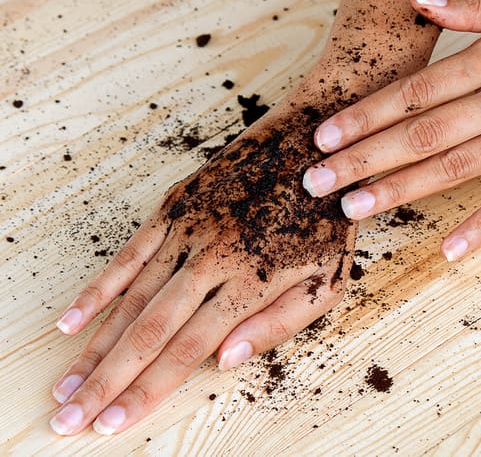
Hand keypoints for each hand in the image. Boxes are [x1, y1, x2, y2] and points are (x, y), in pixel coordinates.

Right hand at [51, 106, 355, 435]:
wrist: (316, 144)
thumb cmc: (326, 220)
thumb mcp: (328, 282)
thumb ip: (279, 324)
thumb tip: (225, 361)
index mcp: (251, 282)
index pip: (187, 350)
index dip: (147, 390)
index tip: (111, 422)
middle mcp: (212, 258)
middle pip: (149, 332)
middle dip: (106, 381)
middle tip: (69, 417)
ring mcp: (189, 229)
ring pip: (131, 298)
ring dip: (95, 345)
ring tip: (66, 383)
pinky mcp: (177, 204)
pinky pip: (128, 253)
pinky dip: (98, 289)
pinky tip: (72, 319)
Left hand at [302, 0, 480, 260]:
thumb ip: (475, 10)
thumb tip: (418, 3)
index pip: (417, 90)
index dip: (367, 115)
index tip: (326, 137)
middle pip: (423, 134)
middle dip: (364, 159)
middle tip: (318, 183)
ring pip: (456, 167)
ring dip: (400, 190)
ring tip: (355, 208)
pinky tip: (448, 250)